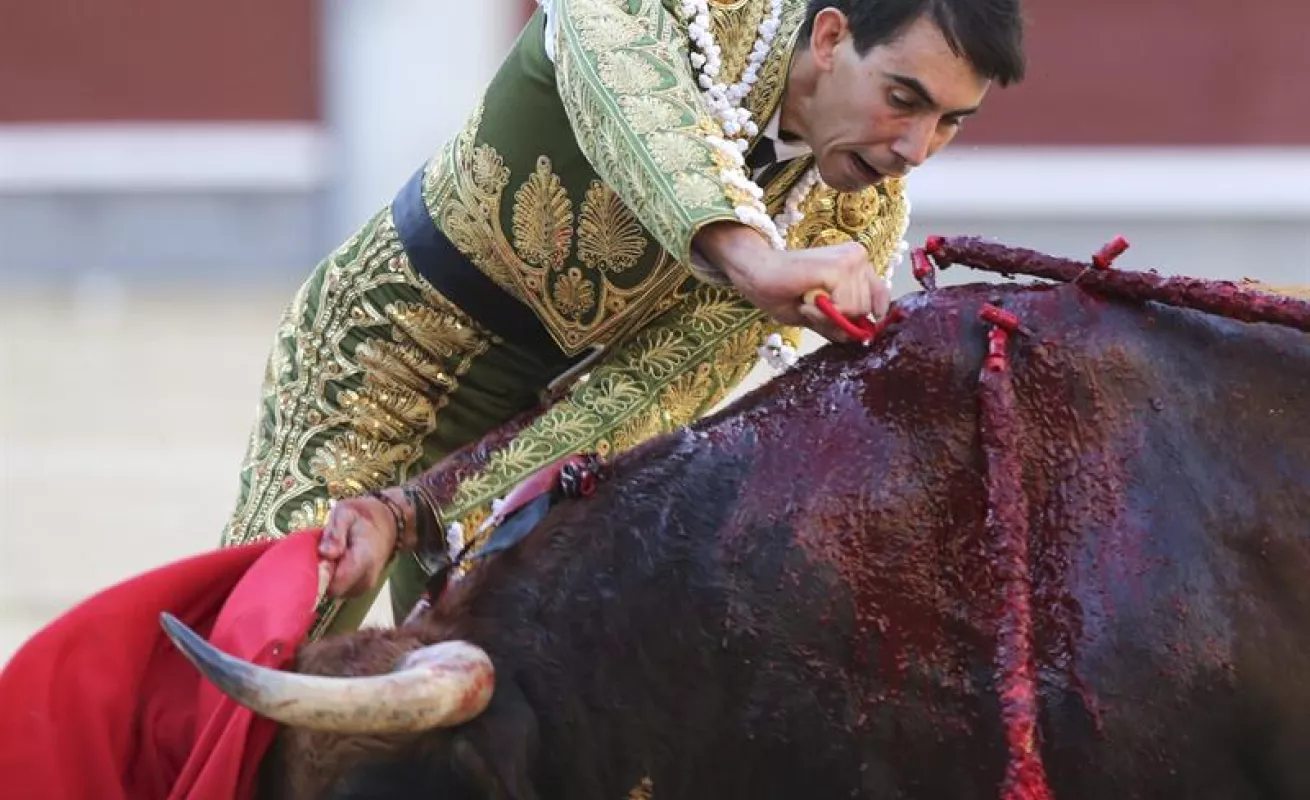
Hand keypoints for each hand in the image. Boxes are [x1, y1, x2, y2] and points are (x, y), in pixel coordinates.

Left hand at [317, 492, 405, 597]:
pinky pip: (340, 590)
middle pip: (331, 590)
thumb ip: (335, 532)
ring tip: (332, 556)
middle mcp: (366, 579)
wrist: (388, 524)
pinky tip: (338, 563)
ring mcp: (364, 587)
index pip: (334, 584)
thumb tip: (325, 553)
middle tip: (324, 553)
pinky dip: (334, 579)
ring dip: (328, 577)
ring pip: (334, 592)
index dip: (319, 575)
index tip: (316, 557)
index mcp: (363, 560)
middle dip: (322, 575)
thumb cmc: (363, 516)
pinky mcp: (360, 590)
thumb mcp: (346, 513)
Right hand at [692, 222, 890, 341]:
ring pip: (857, 310)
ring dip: (827, 315)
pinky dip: (823, 314)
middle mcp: (857, 256)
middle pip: (867, 308)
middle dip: (840, 318)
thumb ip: (841, 322)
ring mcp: (850, 259)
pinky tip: (806, 302)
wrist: (755, 273)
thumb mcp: (817, 314)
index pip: (881, 293)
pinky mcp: (840, 266)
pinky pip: (845, 307)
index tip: (863, 325)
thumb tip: (861, 338)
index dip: (874, 312)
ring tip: (806, 301)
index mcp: (854, 263)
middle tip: (811, 307)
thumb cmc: (780, 291)